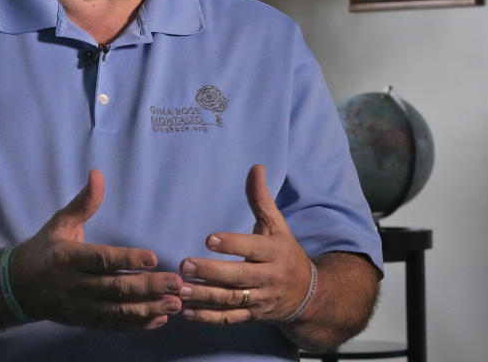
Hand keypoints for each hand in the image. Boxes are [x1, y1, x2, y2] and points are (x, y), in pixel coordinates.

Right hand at [10, 169, 183, 329]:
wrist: (18, 287)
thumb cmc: (45, 249)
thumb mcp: (60, 222)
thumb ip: (84, 202)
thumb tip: (97, 173)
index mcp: (67, 258)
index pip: (101, 260)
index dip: (127, 260)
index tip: (153, 258)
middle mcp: (73, 285)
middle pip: (114, 288)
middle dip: (148, 287)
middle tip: (177, 283)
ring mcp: (79, 307)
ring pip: (117, 311)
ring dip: (148, 309)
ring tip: (176, 303)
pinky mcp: (84, 322)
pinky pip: (113, 326)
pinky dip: (137, 325)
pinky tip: (159, 318)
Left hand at [178, 164, 310, 323]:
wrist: (308, 295)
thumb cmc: (285, 252)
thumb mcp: (277, 225)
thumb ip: (261, 199)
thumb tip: (255, 167)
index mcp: (274, 253)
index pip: (253, 248)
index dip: (232, 244)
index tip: (208, 239)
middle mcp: (268, 278)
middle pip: (239, 277)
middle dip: (211, 272)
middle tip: (184, 264)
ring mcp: (260, 300)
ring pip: (231, 300)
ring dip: (204, 296)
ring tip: (179, 289)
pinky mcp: (252, 316)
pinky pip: (229, 319)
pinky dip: (207, 318)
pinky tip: (185, 312)